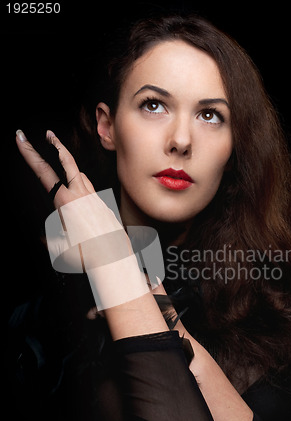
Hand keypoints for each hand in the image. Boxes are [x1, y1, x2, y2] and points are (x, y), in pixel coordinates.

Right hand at [16, 129, 148, 308]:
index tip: (21, 139)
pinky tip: (82, 204)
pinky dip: (83, 191)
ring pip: (82, 176)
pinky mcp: (105, 206)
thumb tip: (43, 236)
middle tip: (48, 135)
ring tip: (62, 165)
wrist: (114, 261)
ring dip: (70, 168)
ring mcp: (96, 199)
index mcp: (66, 202)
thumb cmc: (86, 257)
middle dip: (56, 145)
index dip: (30, 154)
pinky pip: (92, 193)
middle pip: (68, 162)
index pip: (43, 172)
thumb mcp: (60, 248)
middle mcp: (82, 196)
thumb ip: (50, 238)